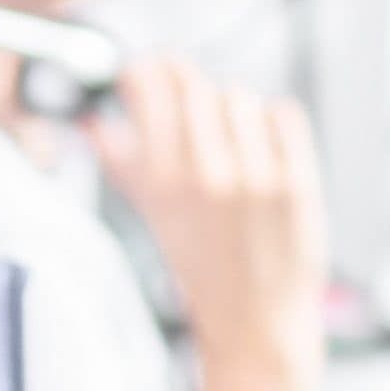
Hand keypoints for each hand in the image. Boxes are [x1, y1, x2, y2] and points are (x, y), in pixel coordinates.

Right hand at [85, 56, 329, 390]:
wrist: (255, 320)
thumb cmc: (201, 267)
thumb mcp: (151, 217)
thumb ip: (120, 163)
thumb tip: (92, 120)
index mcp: (163, 182)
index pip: (150, 89)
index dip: (148, 71)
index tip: (149, 71)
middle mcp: (207, 176)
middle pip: (195, 83)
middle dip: (188, 82)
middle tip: (189, 93)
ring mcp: (256, 178)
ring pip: (239, 94)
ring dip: (232, 106)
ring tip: (230, 135)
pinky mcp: (297, 183)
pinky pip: (283, 113)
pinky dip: (273, 122)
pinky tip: (264, 146)